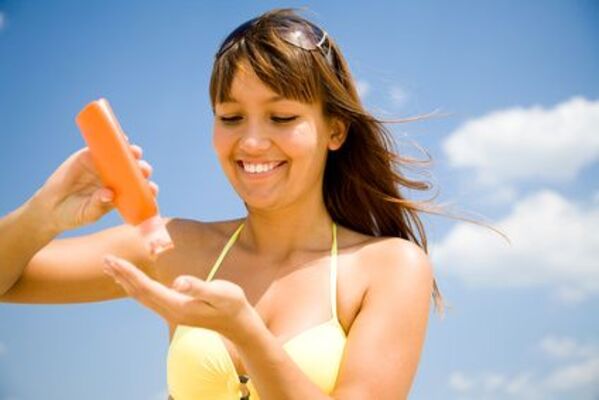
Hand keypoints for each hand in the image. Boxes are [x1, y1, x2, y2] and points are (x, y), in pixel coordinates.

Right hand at [33, 138, 157, 232]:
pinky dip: (114, 141)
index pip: (140, 190)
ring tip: (135, 152)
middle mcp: (116, 180)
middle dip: (143, 169)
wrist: (50, 208)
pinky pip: (103, 146)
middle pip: (135, 171)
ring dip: (132, 153)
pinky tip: (123, 138)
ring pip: (123, 157)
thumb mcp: (87, 213)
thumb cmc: (73, 215)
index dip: (149, 188)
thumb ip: (98, 205)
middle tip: (144, 170)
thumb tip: (108, 194)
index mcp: (121, 195)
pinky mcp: (88, 156)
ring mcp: (103, 167)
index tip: (153, 189)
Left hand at [102, 254, 259, 342]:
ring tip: (111, 268)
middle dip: (121, 275)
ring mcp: (171, 312)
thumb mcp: (220, 293)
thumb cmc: (232, 305)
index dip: (128, 272)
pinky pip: (148, 298)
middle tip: (104, 259)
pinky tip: (131, 282)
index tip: (113, 259)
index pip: (146, 287)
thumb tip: (178, 281)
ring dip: (125, 281)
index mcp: (178, 305)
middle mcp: (170, 310)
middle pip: (138, 292)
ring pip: (141, 296)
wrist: (238, 323)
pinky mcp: (175, 309)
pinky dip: (135, 287)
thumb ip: (199, 286)